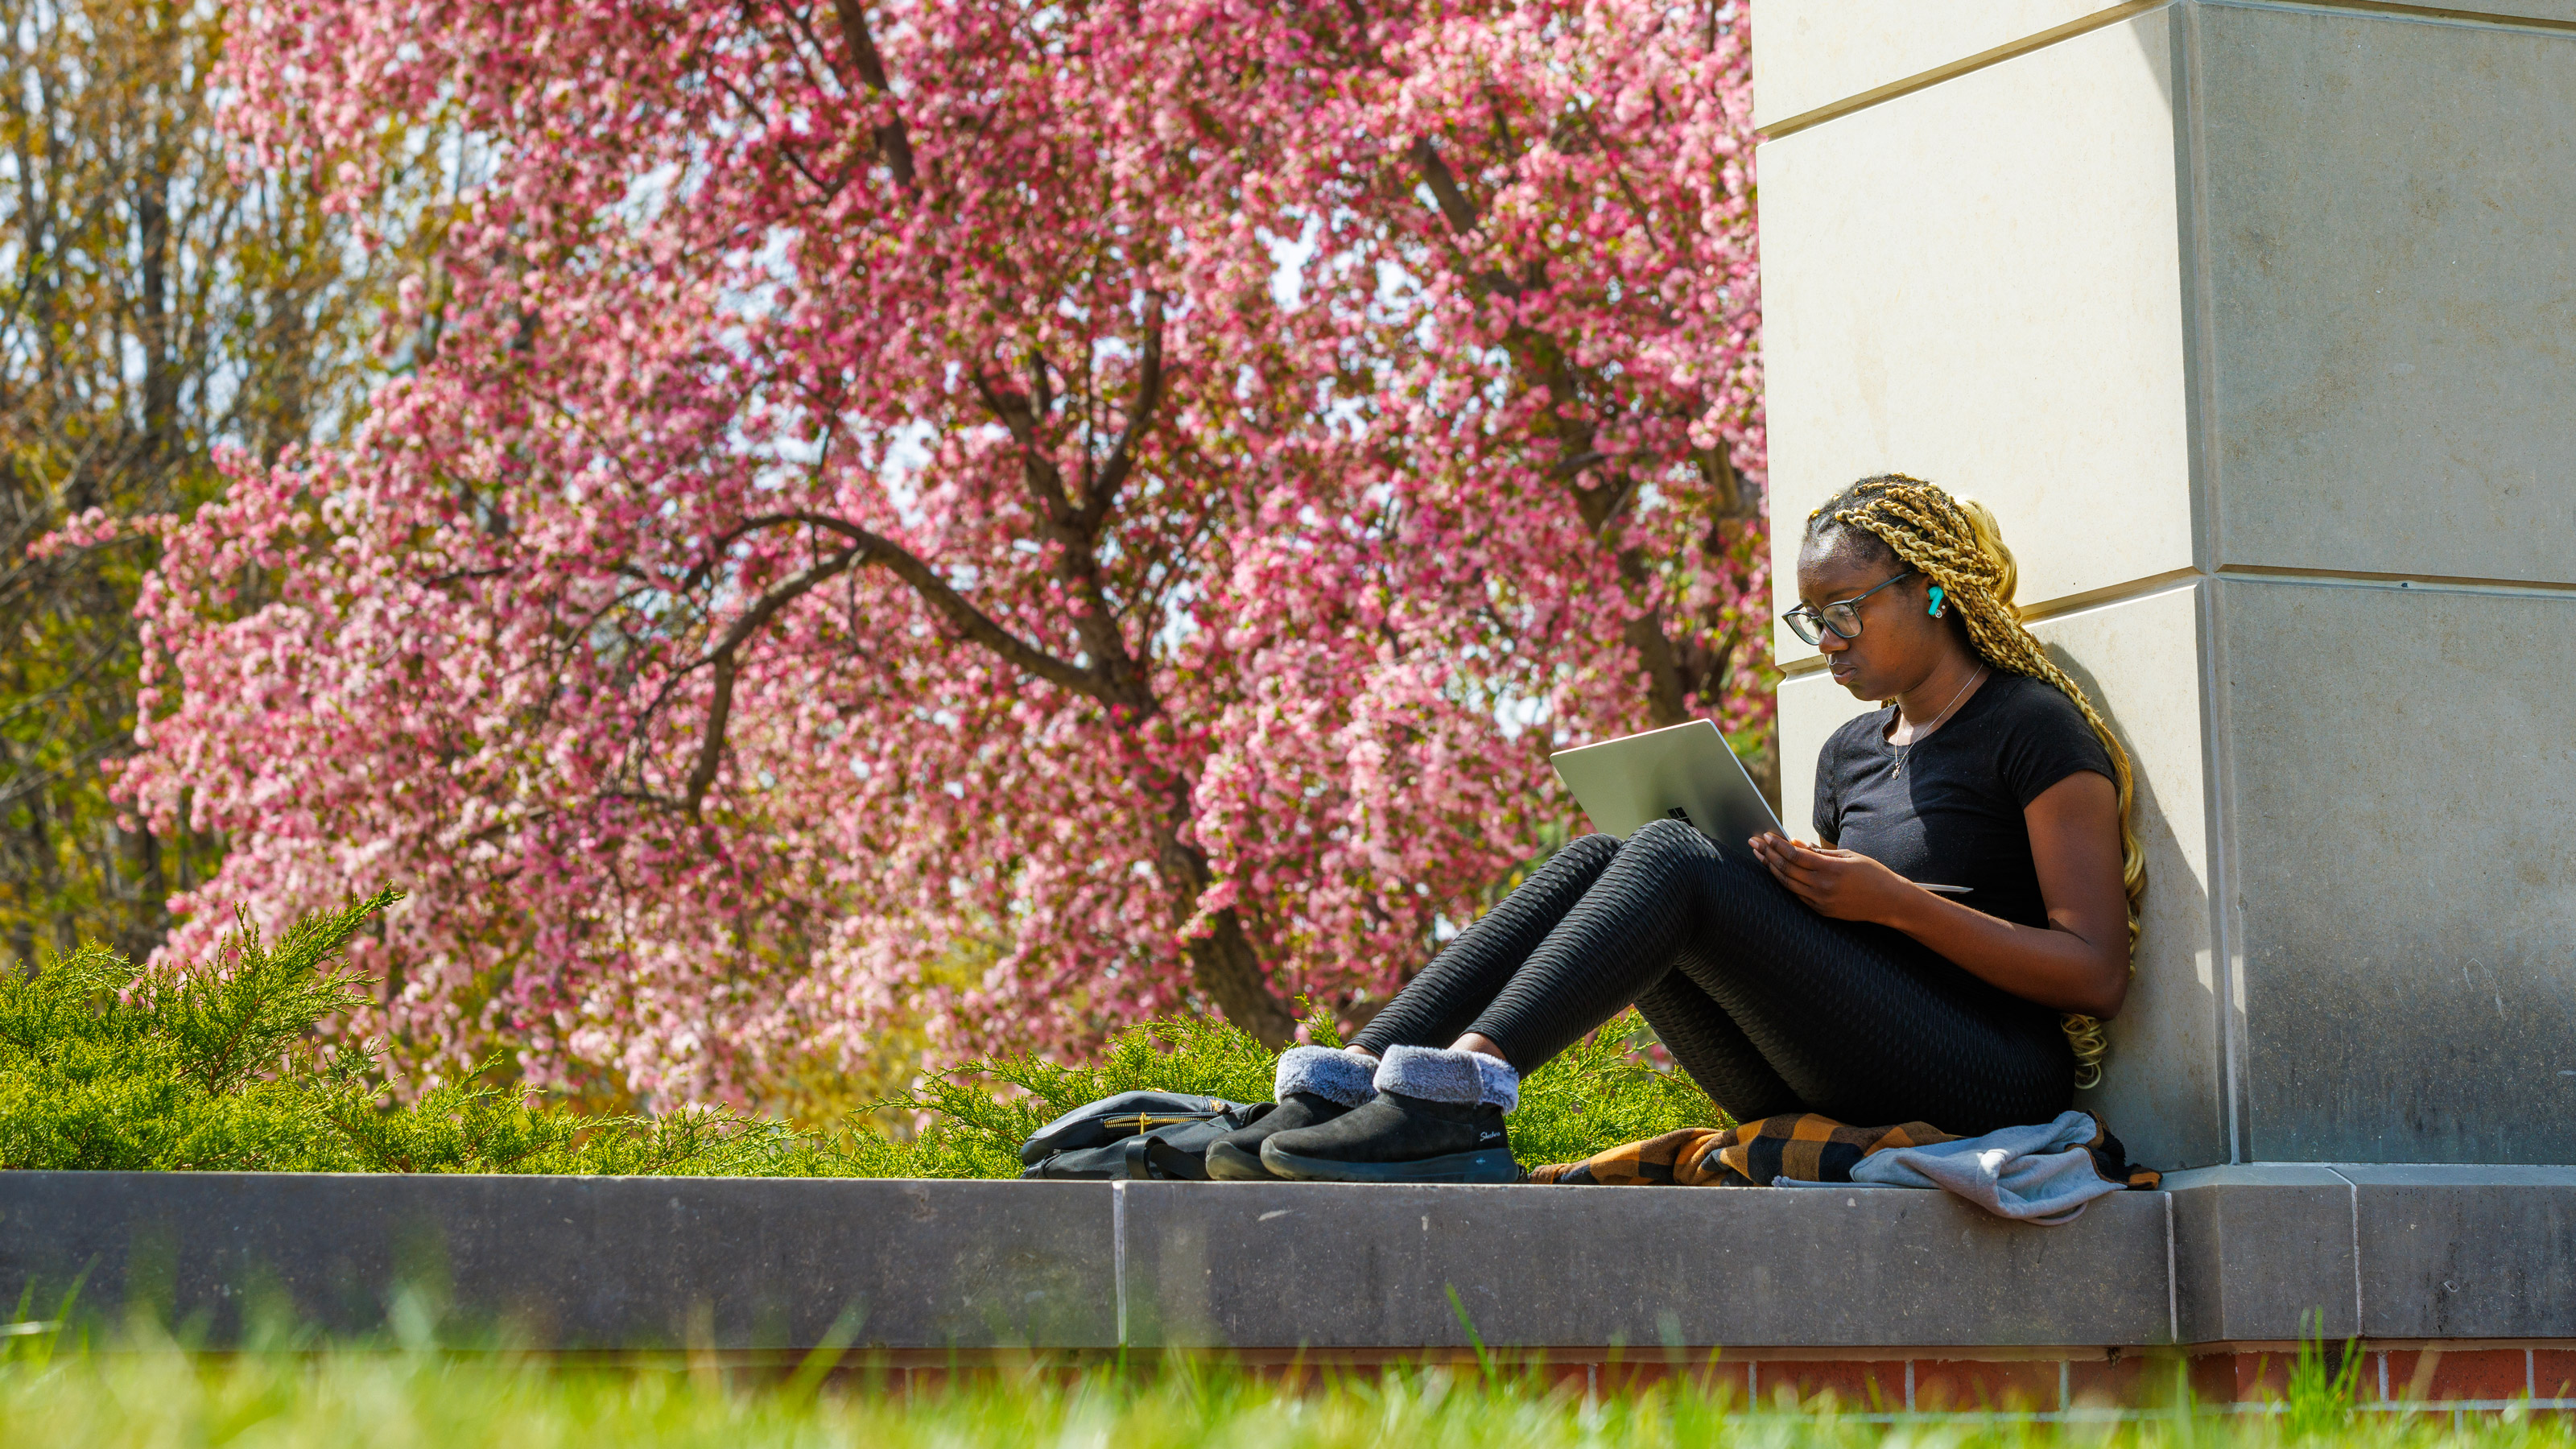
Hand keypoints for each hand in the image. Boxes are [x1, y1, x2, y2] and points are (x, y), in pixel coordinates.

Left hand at [1746, 833, 1920, 923]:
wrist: (1889, 902)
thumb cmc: (1871, 873)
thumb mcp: (1847, 855)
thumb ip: (1819, 852)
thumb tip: (1795, 842)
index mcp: (1831, 869)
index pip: (1795, 855)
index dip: (1777, 845)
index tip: (1766, 836)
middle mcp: (1823, 887)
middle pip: (1786, 869)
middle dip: (1768, 854)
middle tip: (1754, 843)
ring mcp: (1820, 901)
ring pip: (1787, 884)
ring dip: (1771, 869)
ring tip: (1760, 856)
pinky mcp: (1821, 911)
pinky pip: (1797, 895)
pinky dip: (1785, 882)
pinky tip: (1776, 872)